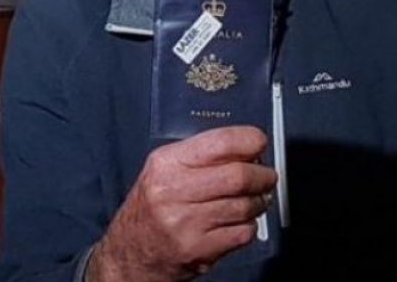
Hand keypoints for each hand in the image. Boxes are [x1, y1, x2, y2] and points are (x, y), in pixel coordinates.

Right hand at [86, 126, 276, 281]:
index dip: (249, 141)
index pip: (220, 142)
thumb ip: (199, 157)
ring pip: (244, 206)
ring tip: (255, 200)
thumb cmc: (150, 209)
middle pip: (238, 176)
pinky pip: (242, 233)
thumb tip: (245, 148)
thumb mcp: (163, 171)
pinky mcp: (198, 250)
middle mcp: (173, 191)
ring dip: (258, 202)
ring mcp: (186, 223)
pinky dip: (249, 226)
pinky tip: (239, 222)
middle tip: (267, 177)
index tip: (259, 144)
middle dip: (263, 175)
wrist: (129, 255)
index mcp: (166, 164)